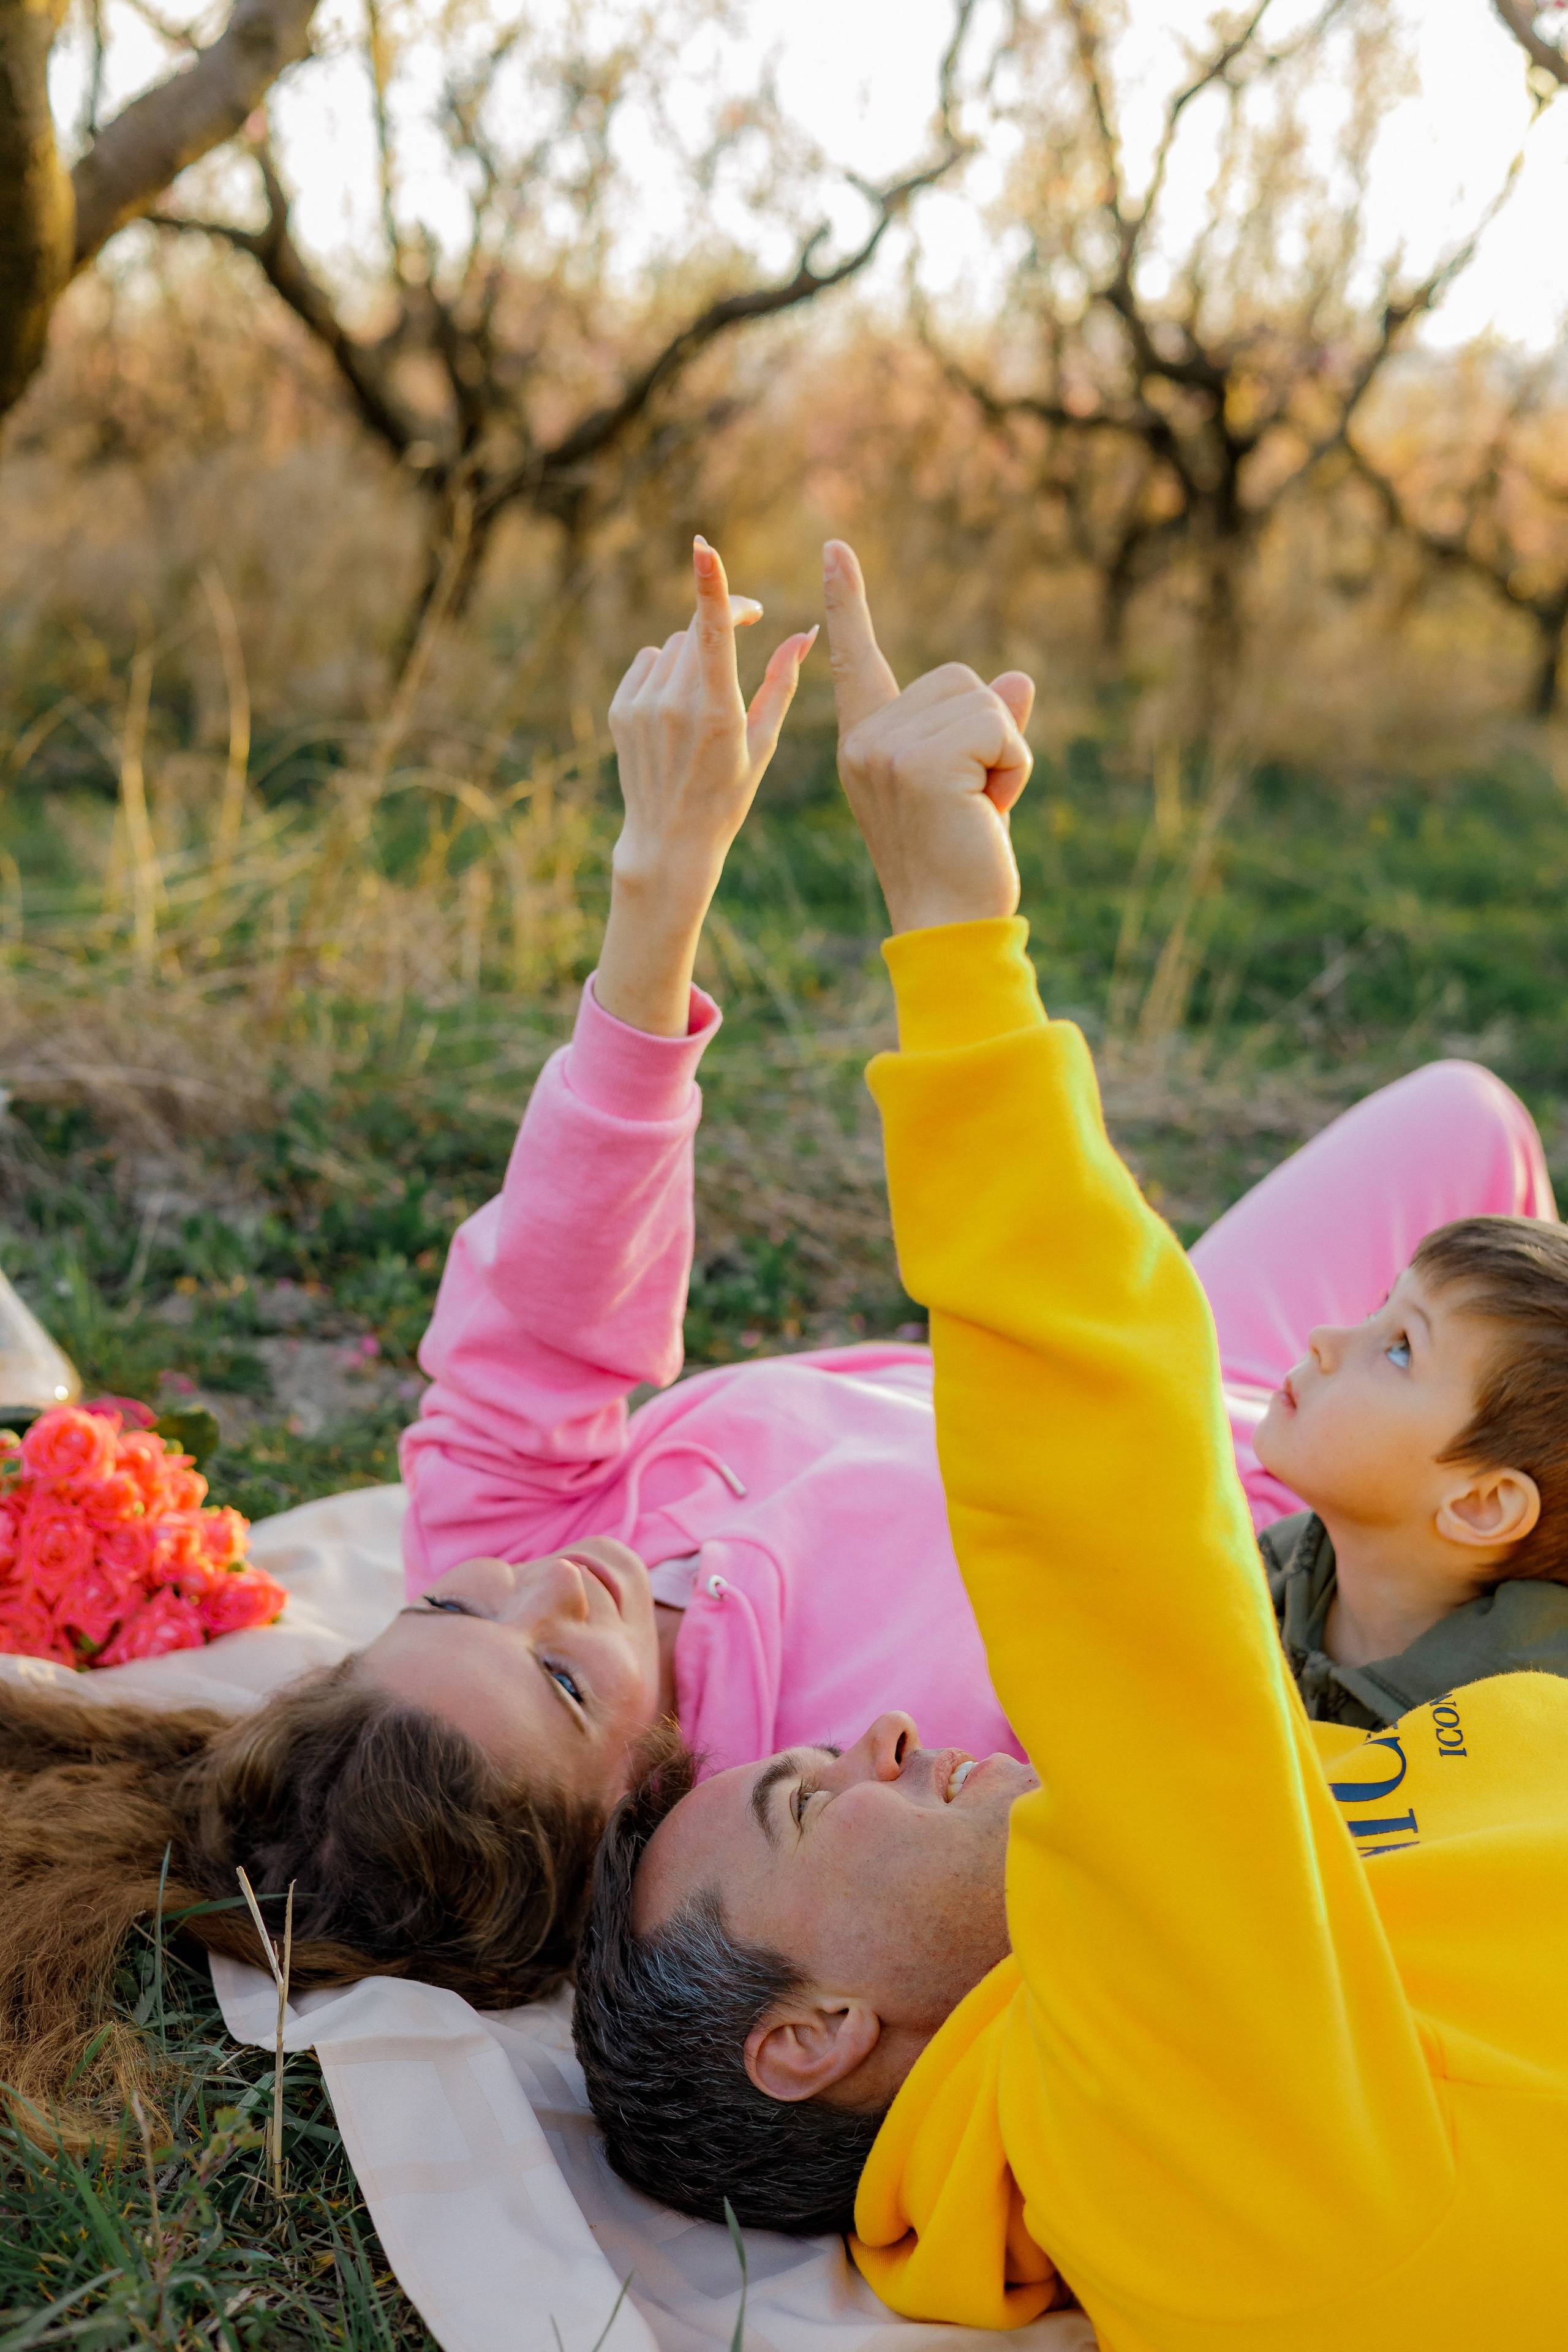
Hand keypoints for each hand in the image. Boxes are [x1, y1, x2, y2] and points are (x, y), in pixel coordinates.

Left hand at [596, 537, 815, 1034]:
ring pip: (673, 645)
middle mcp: (676, 704)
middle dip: (722, 625)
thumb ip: (781, 683)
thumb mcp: (764, 743)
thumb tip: (804, 633)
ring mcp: (642, 706)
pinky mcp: (621, 709)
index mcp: (719, 711)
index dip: (710, 585)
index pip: (713, 633)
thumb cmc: (728, 795)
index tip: (703, 548)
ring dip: (694, 654)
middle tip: (749, 624)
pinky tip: (676, 709)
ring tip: (706, 700)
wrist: (668, 841)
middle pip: (698, 631)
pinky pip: (647, 661)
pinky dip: (665, 671)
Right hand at [823, 539, 1034, 934]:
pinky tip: (987, 809)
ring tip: (978, 809)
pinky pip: (998, 724)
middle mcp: (866, 739)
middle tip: (972, 802)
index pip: (856, 661)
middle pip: (958, 680)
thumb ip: (988, 729)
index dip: (848, 604)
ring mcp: (887, 748)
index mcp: (865, 742)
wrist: (949, 926)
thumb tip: (1019, 679)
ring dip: (1004, 752)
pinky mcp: (920, 761)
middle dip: (989, 735)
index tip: (835, 549)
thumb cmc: (961, 866)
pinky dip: (1013, 765)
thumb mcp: (977, 785)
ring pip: (983, 700)